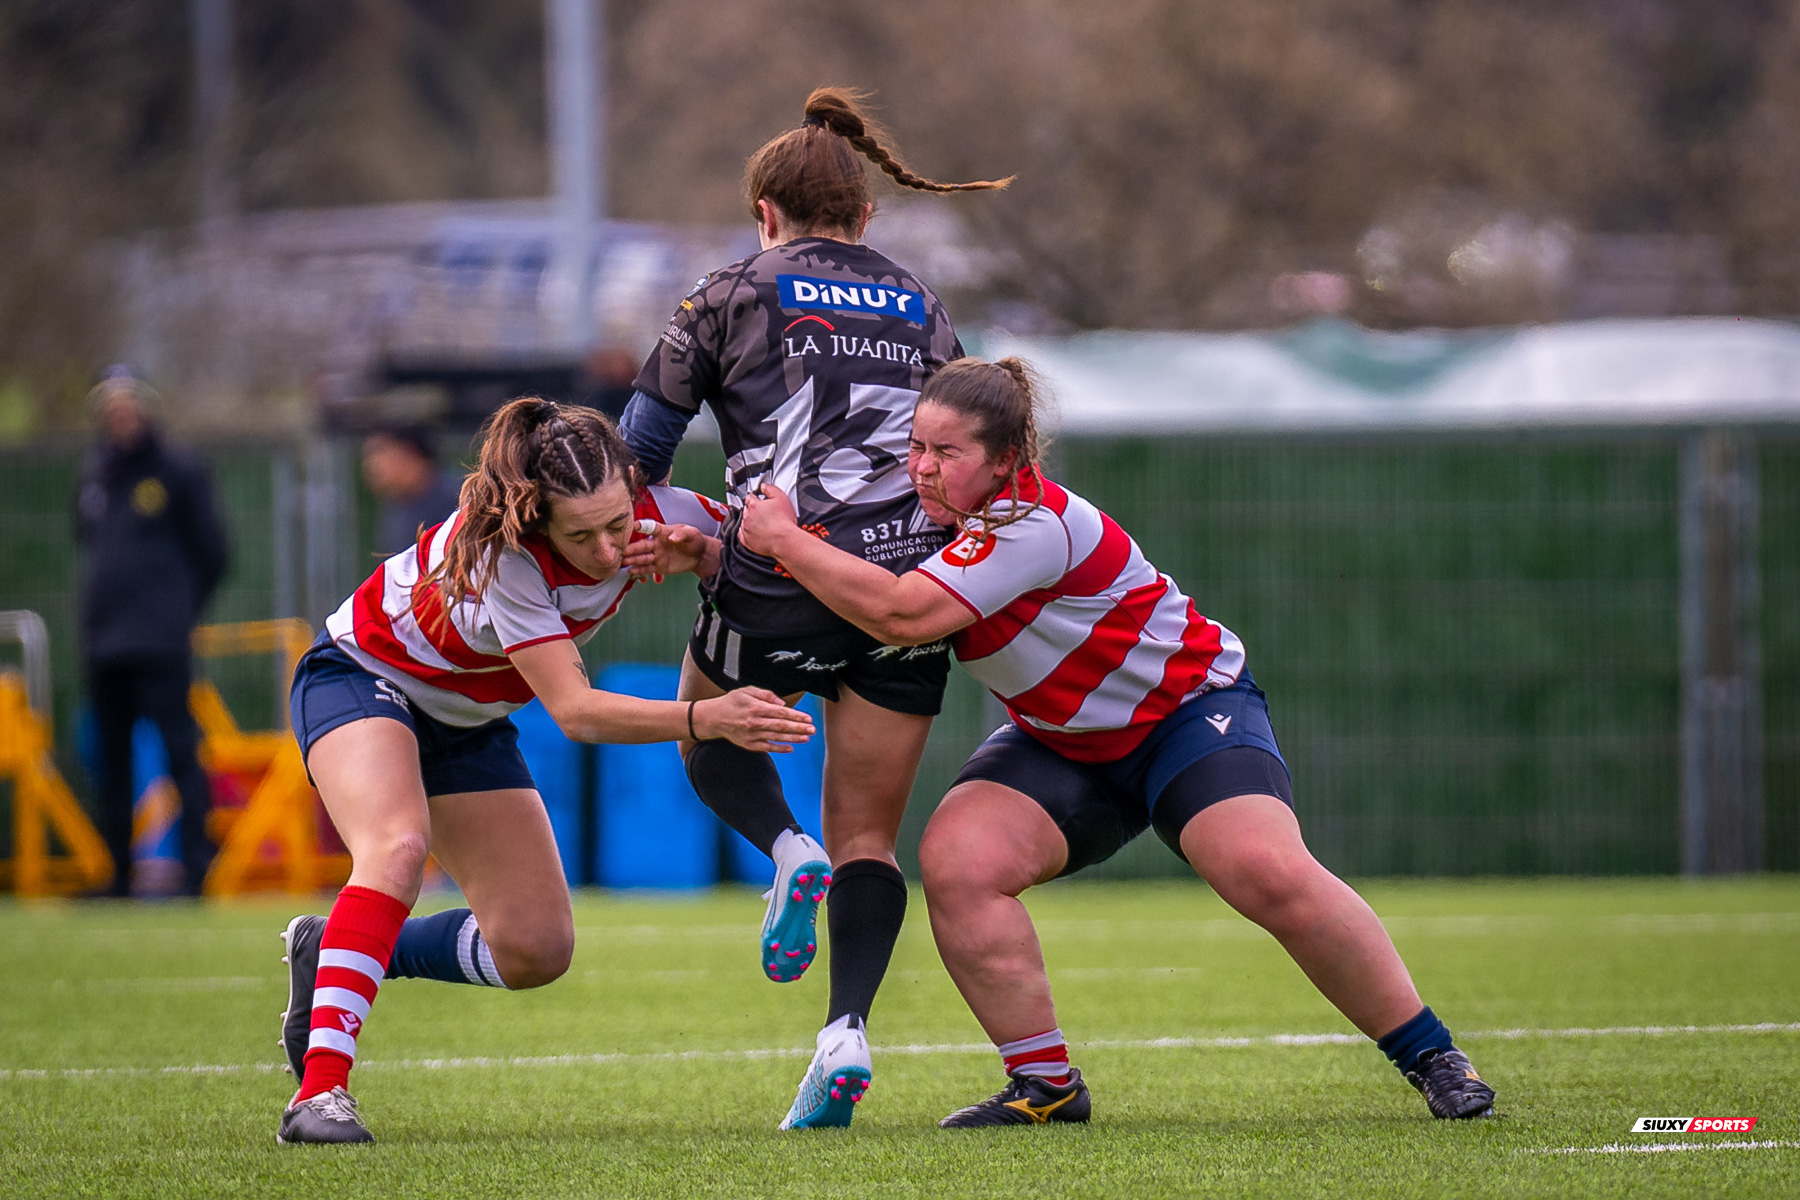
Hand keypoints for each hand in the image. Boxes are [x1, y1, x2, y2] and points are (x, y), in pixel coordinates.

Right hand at [625, 522, 717, 580]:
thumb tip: (672, 538)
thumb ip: (682, 534)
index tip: (633, 526)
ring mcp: (656, 555)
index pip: (650, 528)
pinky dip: (639, 571)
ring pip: (642, 557)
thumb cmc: (694, 540)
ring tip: (623, 561)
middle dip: (632, 548)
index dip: (641, 526)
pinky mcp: (659, 566)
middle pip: (642, 545)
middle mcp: (656, 543)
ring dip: (632, 560)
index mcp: (663, 532)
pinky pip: (647, 569)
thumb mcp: (692, 533)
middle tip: (623, 550)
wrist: (699, 556)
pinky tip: (631, 572)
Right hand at [693, 687, 814, 752]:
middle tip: (813, 729)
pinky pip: (766, 747)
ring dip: (793, 738)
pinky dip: (779, 748)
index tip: (808, 718)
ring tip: (806, 738)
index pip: (780, 712)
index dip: (796, 715)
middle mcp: (754, 722)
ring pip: (776, 737)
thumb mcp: (747, 691)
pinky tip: (791, 748)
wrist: (712, 718)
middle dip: (798, 728)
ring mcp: (751, 735)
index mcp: (755, 708)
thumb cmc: (732, 702)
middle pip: (781, 726)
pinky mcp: (748, 744)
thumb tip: (782, 704)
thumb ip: (766, 695)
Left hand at [740, 482, 798, 557]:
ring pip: (744, 522)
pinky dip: (746, 533)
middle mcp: (747, 516)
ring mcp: (746, 529)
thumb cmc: (784, 521)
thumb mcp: (781, 498)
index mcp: (754, 505)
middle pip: (746, 509)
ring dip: (750, 521)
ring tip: (762, 523)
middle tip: (764, 513)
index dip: (756, 498)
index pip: (750, 497)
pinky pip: (742, 535)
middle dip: (753, 510)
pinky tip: (754, 532)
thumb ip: (770, 489)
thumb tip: (763, 486)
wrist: (785, 540)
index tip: (760, 501)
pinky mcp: (746, 541)